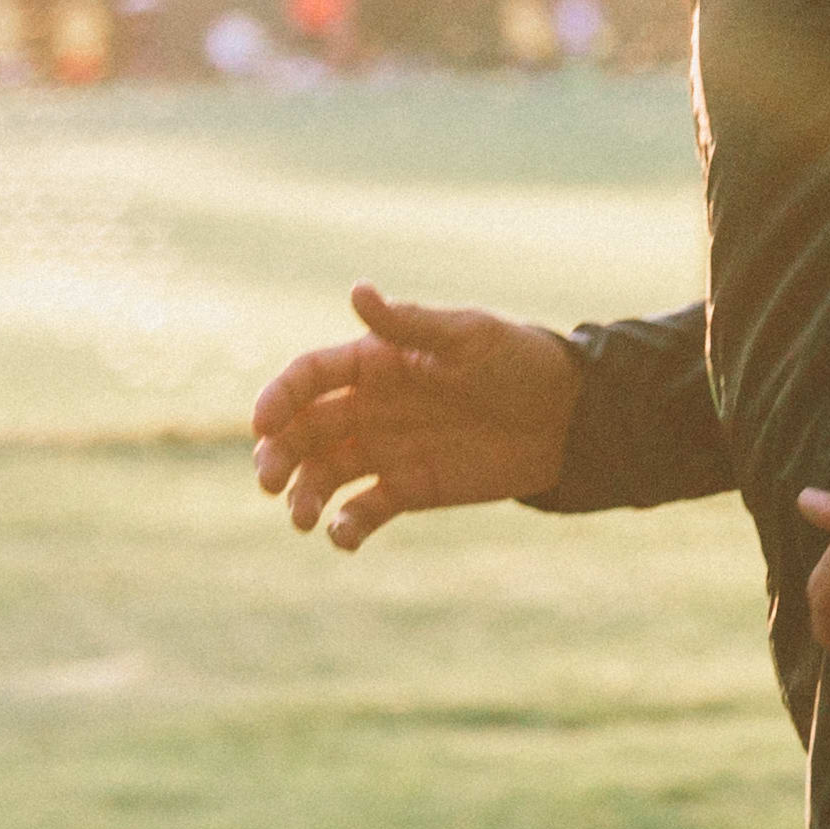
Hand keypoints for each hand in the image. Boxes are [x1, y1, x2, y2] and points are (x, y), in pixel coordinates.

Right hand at [251, 284, 581, 550]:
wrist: (567, 417)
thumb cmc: (517, 361)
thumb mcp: (467, 336)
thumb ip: (410, 324)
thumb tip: (356, 290)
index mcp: (374, 361)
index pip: (308, 378)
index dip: (278, 398)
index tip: (262, 425)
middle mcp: (369, 405)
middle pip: (303, 430)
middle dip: (278, 455)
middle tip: (270, 483)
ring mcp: (386, 449)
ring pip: (324, 473)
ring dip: (304, 495)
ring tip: (302, 519)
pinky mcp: (408, 489)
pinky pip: (363, 510)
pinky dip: (346, 525)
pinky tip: (342, 537)